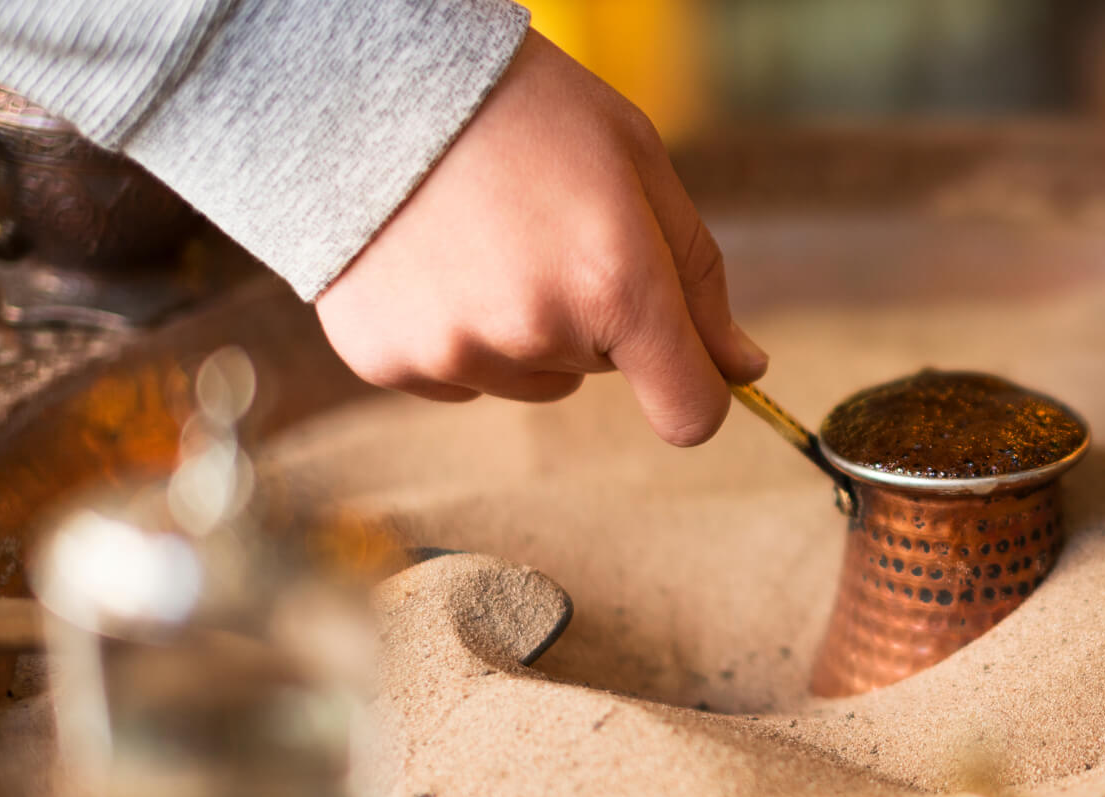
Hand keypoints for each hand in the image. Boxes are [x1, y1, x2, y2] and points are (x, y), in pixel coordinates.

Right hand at [314, 30, 765, 445]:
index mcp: (616, 283)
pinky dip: (455, 331)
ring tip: (485, 238)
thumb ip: (698, 277)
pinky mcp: (388, 360)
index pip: (690, 412)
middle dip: (595, 318)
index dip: (699, 390)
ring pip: (530, 377)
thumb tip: (741, 368)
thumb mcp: (637, 164)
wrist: (363, 77)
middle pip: (603, 375)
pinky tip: (435, 258)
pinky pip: (458, 376)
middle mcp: (536, 332)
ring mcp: (455, 352)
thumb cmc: (521, 108)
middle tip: (547, 231)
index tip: (688, 364)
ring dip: (524, 328)